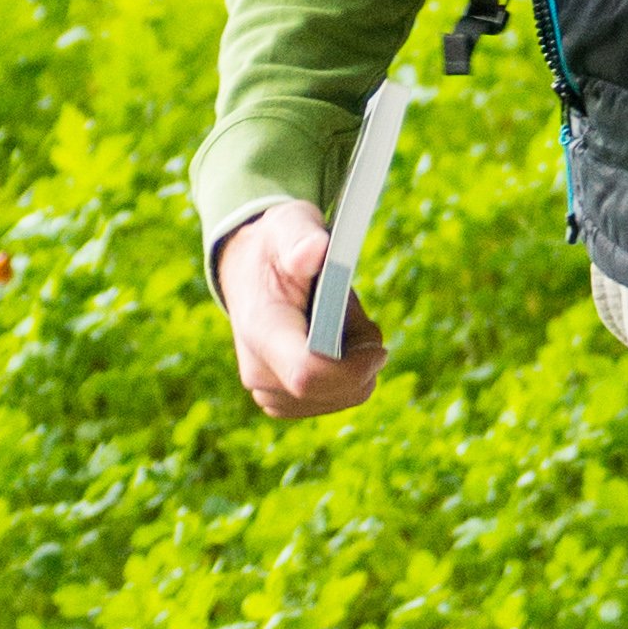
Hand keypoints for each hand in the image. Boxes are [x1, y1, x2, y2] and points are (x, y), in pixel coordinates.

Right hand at [214, 200, 388, 419]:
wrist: (248, 271)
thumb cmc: (276, 246)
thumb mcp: (289, 225)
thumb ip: (301, 237)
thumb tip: (316, 251)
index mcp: (261, 330)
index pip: (307, 374)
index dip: (353, 368)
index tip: (379, 346)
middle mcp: (259, 373)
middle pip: (339, 389)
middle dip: (362, 353)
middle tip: (349, 309)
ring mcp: (271, 394)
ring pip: (348, 395)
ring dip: (358, 360)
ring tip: (336, 321)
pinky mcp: (284, 403)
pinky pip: (341, 398)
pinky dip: (350, 373)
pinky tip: (331, 342)